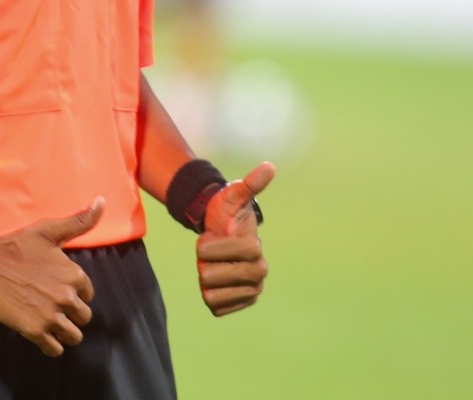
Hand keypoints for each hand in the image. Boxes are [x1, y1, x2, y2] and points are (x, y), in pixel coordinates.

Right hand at [0, 197, 104, 356]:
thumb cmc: (15, 244)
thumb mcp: (48, 230)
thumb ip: (79, 221)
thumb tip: (102, 201)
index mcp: (74, 274)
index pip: (88, 295)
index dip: (74, 293)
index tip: (57, 289)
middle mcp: (67, 297)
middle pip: (83, 317)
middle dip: (70, 314)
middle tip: (51, 306)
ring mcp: (51, 316)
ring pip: (73, 336)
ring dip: (63, 332)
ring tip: (48, 322)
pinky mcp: (34, 330)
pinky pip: (55, 349)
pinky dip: (50, 345)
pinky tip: (41, 334)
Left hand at [197, 161, 272, 316]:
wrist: (220, 232)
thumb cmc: (226, 212)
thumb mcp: (232, 195)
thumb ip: (249, 184)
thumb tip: (269, 166)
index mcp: (255, 249)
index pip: (211, 254)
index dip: (204, 245)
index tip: (211, 236)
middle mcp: (259, 274)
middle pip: (210, 277)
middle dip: (204, 262)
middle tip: (213, 252)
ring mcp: (250, 291)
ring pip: (210, 294)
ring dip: (206, 277)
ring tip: (216, 265)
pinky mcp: (239, 305)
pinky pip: (215, 307)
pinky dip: (209, 294)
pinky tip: (218, 282)